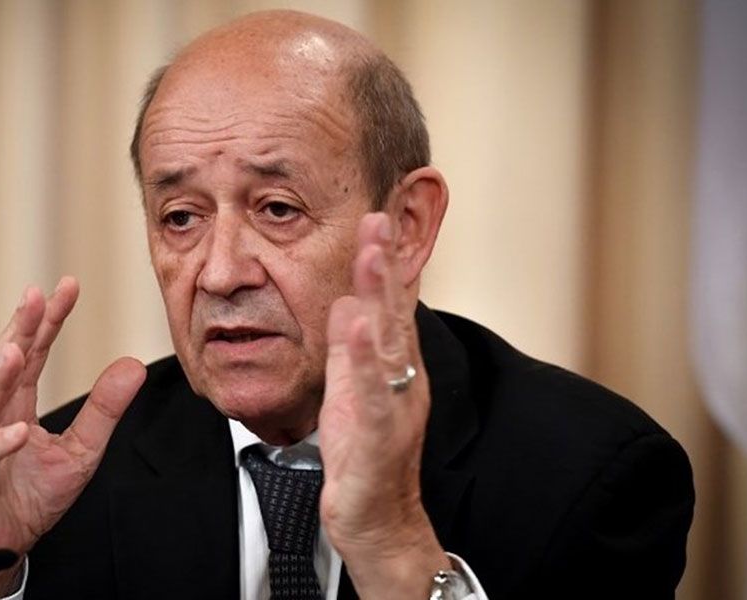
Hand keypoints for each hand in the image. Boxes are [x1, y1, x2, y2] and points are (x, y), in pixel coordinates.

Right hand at [0, 277, 145, 598]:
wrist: (3, 546)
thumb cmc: (32, 497)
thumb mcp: (81, 451)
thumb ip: (103, 409)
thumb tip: (133, 365)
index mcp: (16, 403)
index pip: (35, 353)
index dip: (49, 321)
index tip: (67, 287)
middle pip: (4, 363)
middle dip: (19, 329)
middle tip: (35, 296)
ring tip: (17, 346)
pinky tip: (17, 429)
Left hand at [319, 213, 447, 597]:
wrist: (377, 519)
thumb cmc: (363, 453)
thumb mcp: (352, 389)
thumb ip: (350, 346)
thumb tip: (344, 301)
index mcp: (393, 364)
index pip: (391, 303)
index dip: (384, 261)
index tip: (375, 215)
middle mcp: (402, 376)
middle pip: (395, 310)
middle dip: (385, 261)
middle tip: (378, 214)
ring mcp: (396, 402)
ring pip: (390, 340)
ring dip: (381, 293)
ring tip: (372, 251)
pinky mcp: (382, 432)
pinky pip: (375, 390)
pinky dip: (367, 356)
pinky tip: (357, 325)